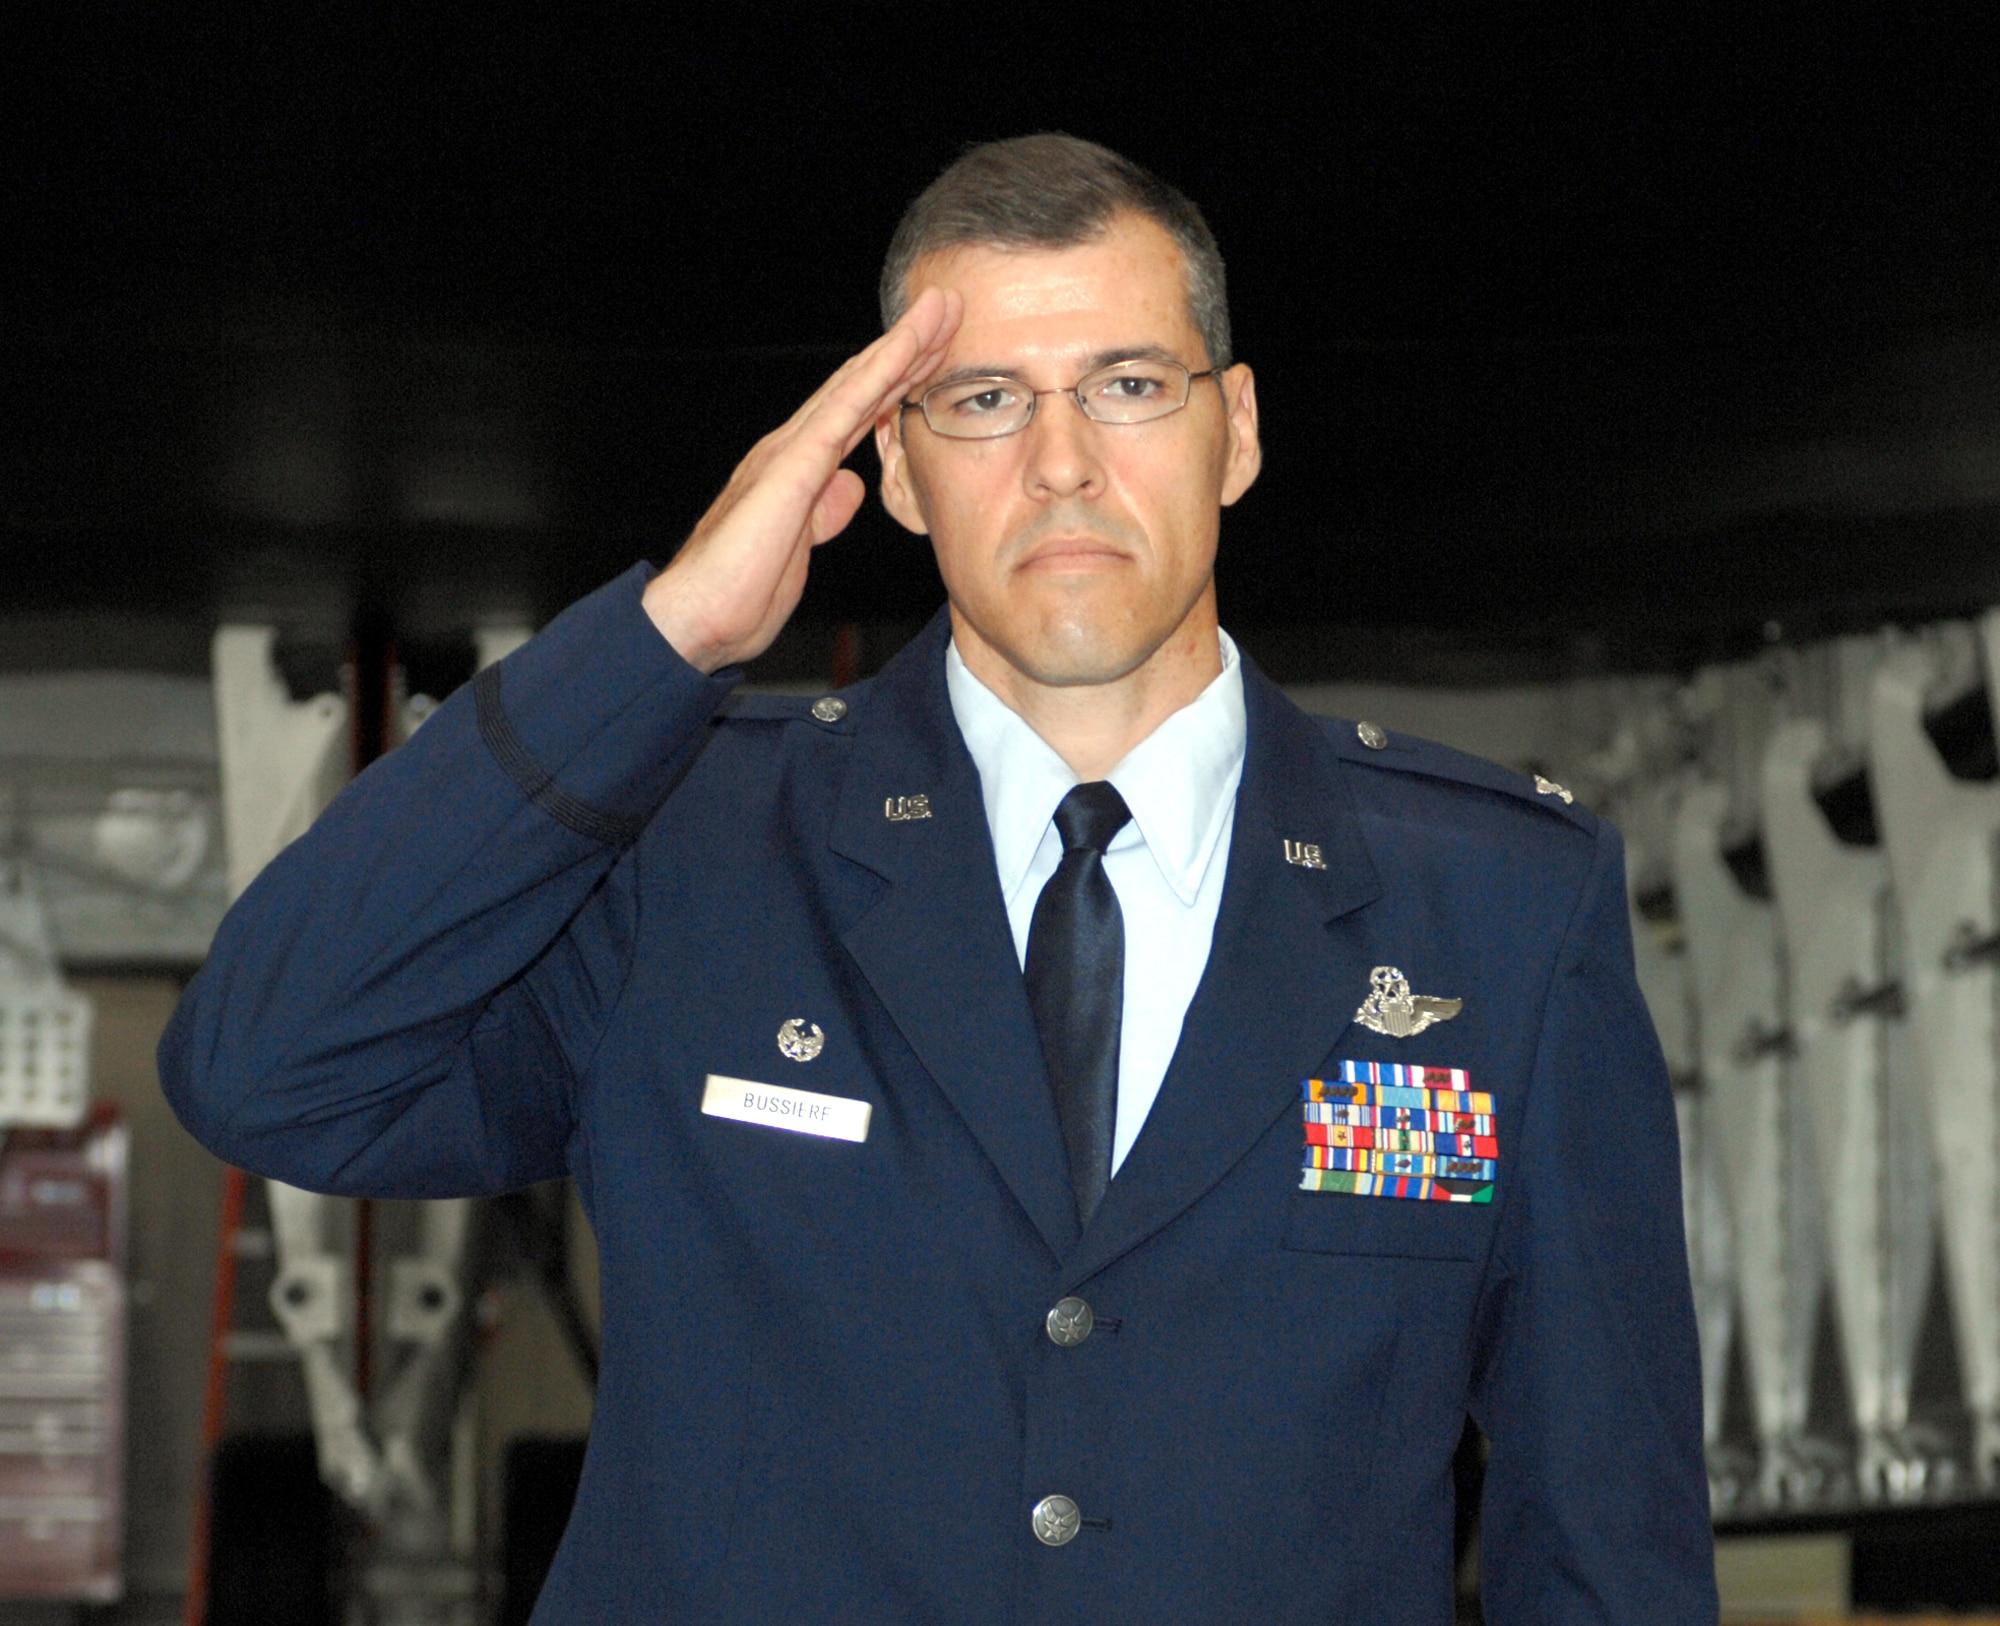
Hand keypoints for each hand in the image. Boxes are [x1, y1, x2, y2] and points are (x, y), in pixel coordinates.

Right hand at [643, 287, 962, 672]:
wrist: (693, 619)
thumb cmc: (736, 593)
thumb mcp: (798, 550)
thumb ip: (822, 513)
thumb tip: (848, 487)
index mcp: (798, 470)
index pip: (858, 414)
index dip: (898, 380)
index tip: (938, 353)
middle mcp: (793, 450)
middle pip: (861, 387)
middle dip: (908, 347)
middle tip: (949, 308)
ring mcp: (790, 453)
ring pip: (856, 385)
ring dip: (902, 344)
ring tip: (940, 309)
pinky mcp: (791, 468)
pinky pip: (843, 411)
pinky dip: (877, 374)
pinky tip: (906, 348)